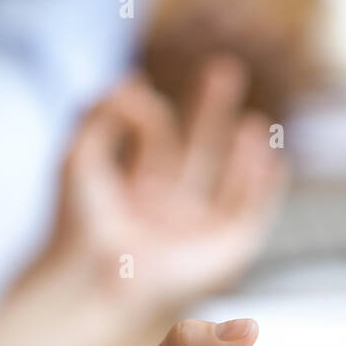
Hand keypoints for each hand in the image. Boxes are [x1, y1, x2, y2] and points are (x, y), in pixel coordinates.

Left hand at [54, 56, 286, 307]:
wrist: (92, 276)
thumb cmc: (76, 225)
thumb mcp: (78, 156)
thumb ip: (99, 111)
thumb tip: (132, 81)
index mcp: (135, 194)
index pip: (157, 142)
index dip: (150, 114)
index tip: (137, 92)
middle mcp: (169, 213)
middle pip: (200, 154)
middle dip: (213, 113)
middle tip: (226, 69)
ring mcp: (196, 234)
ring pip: (229, 186)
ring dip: (244, 154)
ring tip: (255, 120)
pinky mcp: (221, 254)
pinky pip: (249, 217)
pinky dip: (261, 189)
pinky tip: (268, 158)